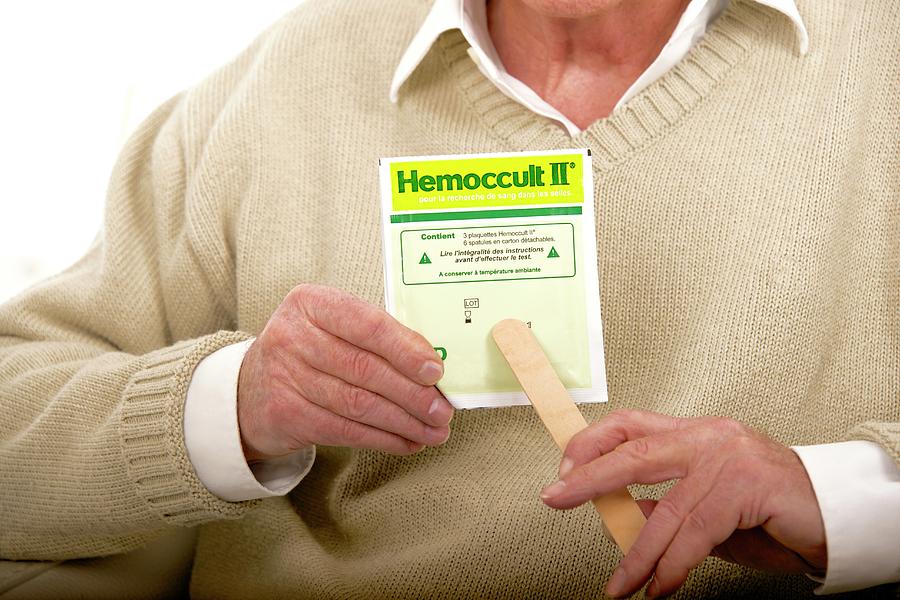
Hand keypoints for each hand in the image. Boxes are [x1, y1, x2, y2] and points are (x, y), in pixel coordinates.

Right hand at [237, 284, 452, 461]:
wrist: (250, 390)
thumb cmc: (309, 353)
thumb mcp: (333, 329)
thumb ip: (377, 338)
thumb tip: (432, 366)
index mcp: (311, 302)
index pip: (367, 324)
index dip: (406, 350)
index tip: (436, 371)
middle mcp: (293, 335)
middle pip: (365, 368)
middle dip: (412, 393)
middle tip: (443, 411)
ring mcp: (284, 376)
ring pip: (358, 403)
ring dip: (404, 422)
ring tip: (434, 431)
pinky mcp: (285, 414)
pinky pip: (345, 430)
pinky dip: (383, 439)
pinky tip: (407, 442)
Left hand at [539, 409, 825, 597]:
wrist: (833, 515)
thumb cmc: (767, 510)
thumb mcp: (706, 507)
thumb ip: (667, 507)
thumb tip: (621, 517)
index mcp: (694, 433)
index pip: (630, 423)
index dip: (592, 443)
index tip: (563, 469)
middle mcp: (708, 437)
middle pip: (634, 452)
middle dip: (589, 477)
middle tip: (555, 499)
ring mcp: (729, 458)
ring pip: (666, 509)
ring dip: (637, 555)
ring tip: (619, 585)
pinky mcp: (748, 486)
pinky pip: (696, 534)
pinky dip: (674, 567)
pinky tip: (661, 587)